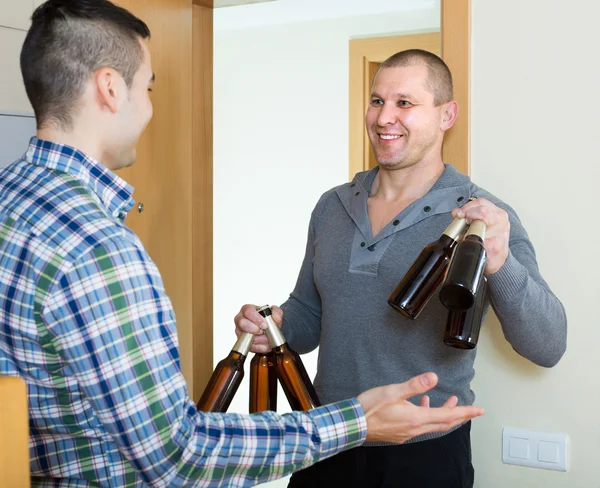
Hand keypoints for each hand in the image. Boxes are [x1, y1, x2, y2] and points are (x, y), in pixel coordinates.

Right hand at [234, 304, 283, 352]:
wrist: (269, 329)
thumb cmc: (268, 319)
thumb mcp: (274, 313)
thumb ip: (277, 312)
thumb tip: (276, 318)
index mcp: (247, 309)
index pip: (248, 311)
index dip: (256, 319)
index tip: (265, 325)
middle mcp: (241, 320)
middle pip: (242, 323)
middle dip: (254, 329)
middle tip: (263, 331)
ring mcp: (240, 331)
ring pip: (246, 337)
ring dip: (260, 340)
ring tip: (268, 339)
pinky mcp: (243, 342)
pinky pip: (250, 347)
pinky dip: (260, 347)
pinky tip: (267, 345)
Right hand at [357, 372, 483, 443]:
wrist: (354, 424)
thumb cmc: (371, 407)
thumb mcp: (393, 391)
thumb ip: (414, 385)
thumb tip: (434, 378)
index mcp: (417, 418)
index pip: (448, 416)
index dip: (465, 412)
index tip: (479, 410)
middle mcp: (415, 428)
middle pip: (444, 423)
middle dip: (459, 416)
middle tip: (471, 411)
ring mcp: (407, 433)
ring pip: (432, 425)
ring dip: (443, 415)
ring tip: (449, 403)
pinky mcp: (399, 433)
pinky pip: (420, 426)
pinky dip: (427, 416)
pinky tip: (420, 406)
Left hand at [452, 197, 509, 273]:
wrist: (497, 259)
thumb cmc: (489, 240)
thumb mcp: (482, 224)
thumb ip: (470, 215)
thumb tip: (456, 212)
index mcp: (497, 213)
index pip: (481, 202)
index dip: (467, 207)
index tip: (459, 214)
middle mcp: (501, 221)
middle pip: (482, 212)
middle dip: (468, 217)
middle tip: (463, 225)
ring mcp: (500, 234)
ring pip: (480, 227)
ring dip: (469, 232)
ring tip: (467, 237)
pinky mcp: (496, 247)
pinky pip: (479, 242)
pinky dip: (471, 244)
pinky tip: (472, 245)